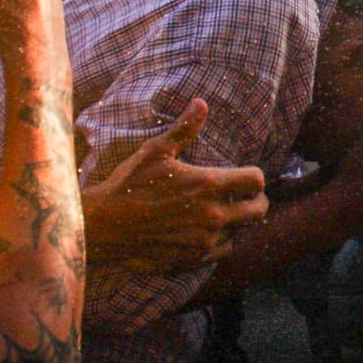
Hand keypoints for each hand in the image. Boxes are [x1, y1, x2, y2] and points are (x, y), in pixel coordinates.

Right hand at [85, 99, 269, 273]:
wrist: (104, 226)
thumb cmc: (130, 184)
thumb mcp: (156, 151)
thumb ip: (184, 128)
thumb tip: (201, 103)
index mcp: (210, 185)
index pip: (257, 181)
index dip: (254, 176)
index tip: (244, 175)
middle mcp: (214, 215)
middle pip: (259, 210)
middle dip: (255, 200)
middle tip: (244, 195)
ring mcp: (205, 240)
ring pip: (241, 232)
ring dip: (237, 222)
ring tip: (222, 211)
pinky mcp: (193, 259)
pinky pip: (222, 251)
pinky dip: (220, 241)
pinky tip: (206, 230)